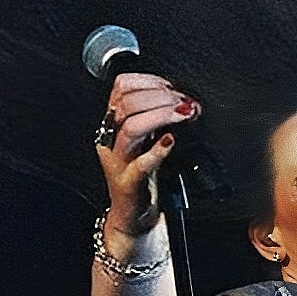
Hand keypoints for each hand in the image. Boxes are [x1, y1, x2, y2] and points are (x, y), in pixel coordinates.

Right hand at [95, 71, 201, 239]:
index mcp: (112, 123)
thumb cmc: (143, 174)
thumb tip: (182, 97)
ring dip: (162, 115)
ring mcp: (118, 161)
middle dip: (161, 97)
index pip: (122, 87)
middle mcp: (110, 138)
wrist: (134, 214)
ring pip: (131, 127)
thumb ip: (156, 115)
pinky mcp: (129, 183)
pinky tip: (171, 141)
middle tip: (186, 103)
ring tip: (184, 114)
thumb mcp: (148, 138)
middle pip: (127, 103)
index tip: (173, 86)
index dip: (149, 81)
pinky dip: (158, 150)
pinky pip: (141, 164)